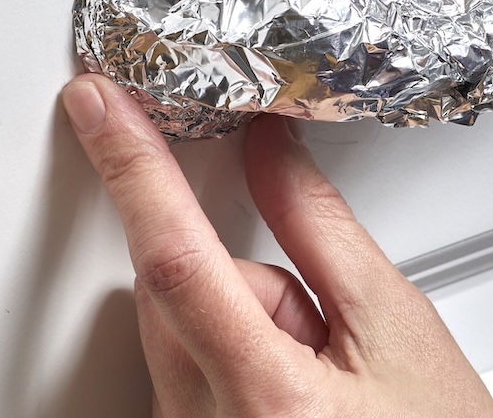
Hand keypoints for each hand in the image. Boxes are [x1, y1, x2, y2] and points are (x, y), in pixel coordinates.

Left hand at [61, 73, 492, 416]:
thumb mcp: (394, 324)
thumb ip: (319, 228)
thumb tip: (269, 149)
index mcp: (265, 400)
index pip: (179, 258)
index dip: (133, 168)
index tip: (98, 105)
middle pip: (174, 292)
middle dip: (239, 276)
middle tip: (322, 326)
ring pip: (177, 328)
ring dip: (239, 321)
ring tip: (320, 371)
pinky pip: (181, 369)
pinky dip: (230, 356)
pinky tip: (293, 391)